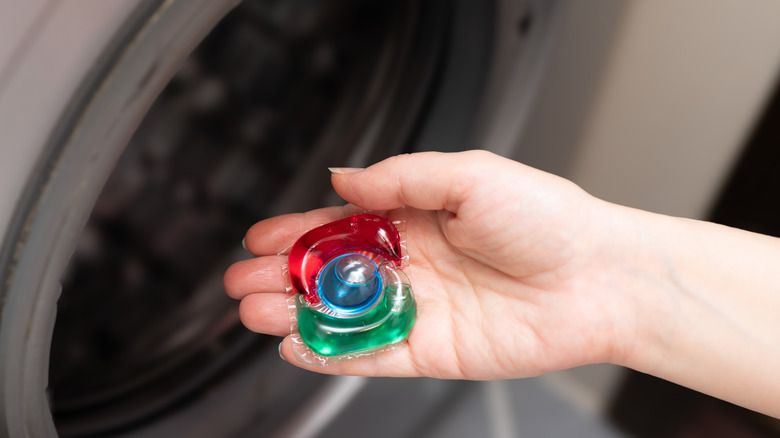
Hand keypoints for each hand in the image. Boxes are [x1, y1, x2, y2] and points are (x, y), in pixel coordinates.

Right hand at [224, 150, 638, 378]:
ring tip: (255, 310)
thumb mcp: (469, 174)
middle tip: (243, 280)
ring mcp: (420, 308)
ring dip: (296, 313)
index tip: (261, 236)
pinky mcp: (432, 349)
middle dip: (284, 275)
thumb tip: (344, 175)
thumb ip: (400, 177)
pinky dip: (332, 352)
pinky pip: (371, 355)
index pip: (343, 225)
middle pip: (333, 273)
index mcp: (418, 219)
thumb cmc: (548, 219)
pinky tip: (299, 343)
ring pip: (343, 314)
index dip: (299, 231)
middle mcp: (414, 264)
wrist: (600, 278)